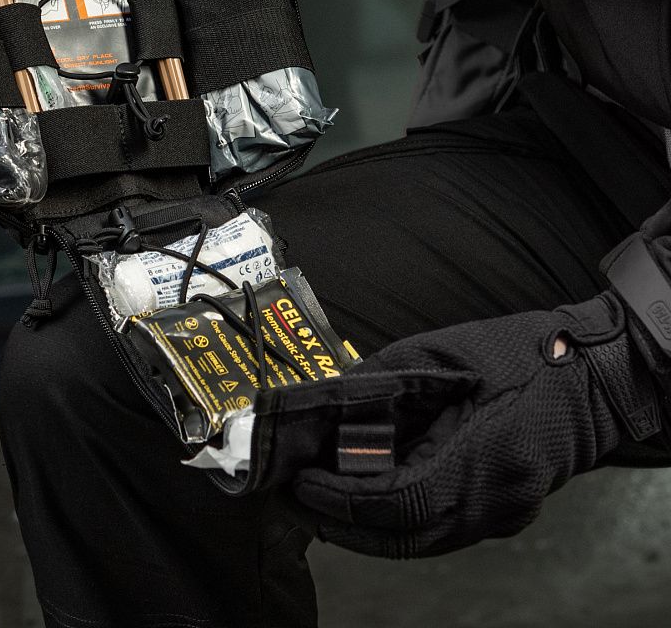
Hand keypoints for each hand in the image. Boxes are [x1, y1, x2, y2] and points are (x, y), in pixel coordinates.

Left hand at [290, 292, 658, 557]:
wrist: (595, 374)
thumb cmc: (525, 354)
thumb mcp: (443, 351)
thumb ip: (383, 380)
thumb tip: (331, 403)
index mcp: (481, 456)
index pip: (396, 501)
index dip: (341, 497)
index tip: (302, 481)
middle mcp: (493, 500)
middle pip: (402, 535)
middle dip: (341, 521)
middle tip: (297, 499)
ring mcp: (502, 514)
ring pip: (419, 541)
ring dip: (364, 528)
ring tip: (320, 503)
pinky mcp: (504, 513)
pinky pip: (439, 531)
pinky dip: (396, 521)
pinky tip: (367, 502)